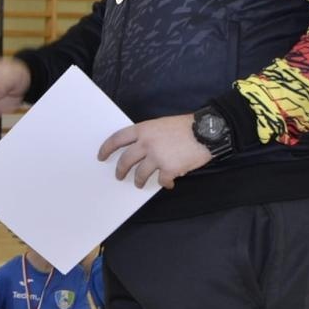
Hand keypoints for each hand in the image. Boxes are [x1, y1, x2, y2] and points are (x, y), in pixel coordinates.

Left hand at [98, 114, 212, 189]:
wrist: (207, 131)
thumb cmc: (186, 126)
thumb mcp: (162, 124)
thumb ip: (149, 135)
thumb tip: (140, 150)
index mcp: (144, 130)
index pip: (117, 139)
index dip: (106, 148)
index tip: (101, 156)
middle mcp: (147, 143)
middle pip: (125, 160)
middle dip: (120, 170)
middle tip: (119, 176)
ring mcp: (157, 157)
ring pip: (140, 174)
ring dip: (139, 181)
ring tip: (139, 184)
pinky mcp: (169, 168)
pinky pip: (162, 181)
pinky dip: (165, 183)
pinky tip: (169, 183)